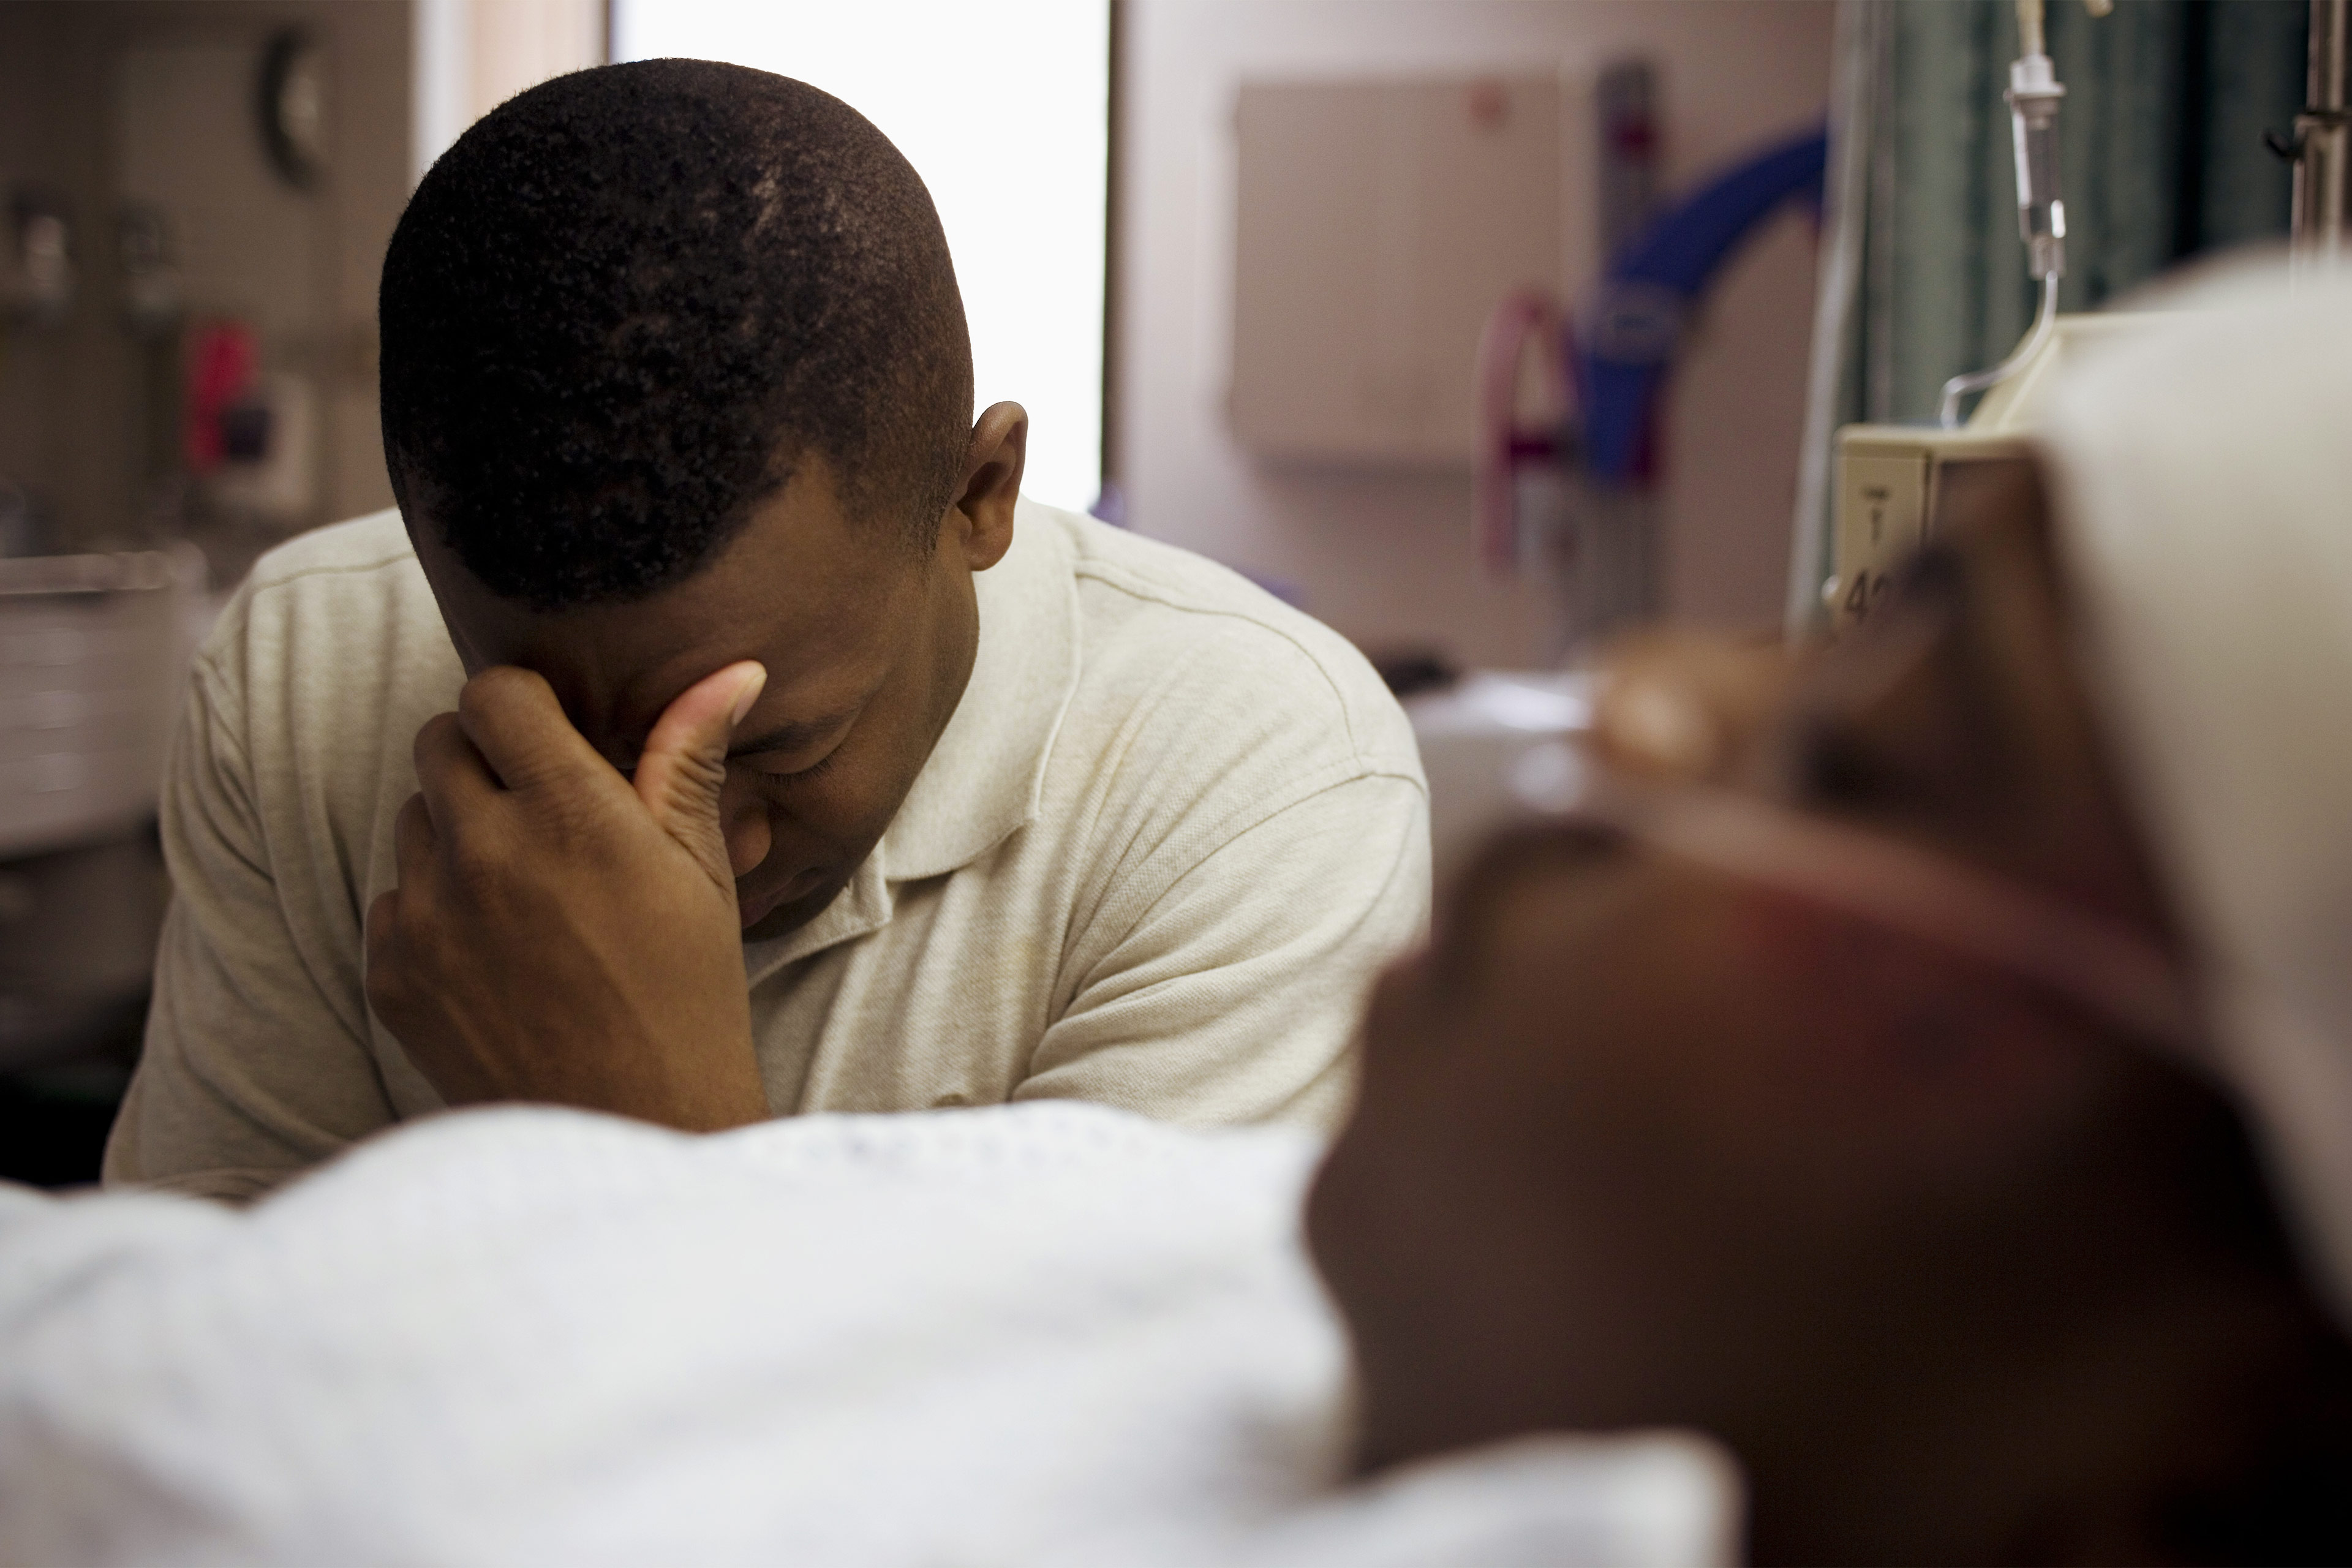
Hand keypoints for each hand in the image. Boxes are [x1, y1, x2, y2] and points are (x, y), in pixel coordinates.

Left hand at [365, 660, 770, 1129]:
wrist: (633, 1127)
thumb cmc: (687, 994)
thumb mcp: (702, 872)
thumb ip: (691, 760)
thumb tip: (735, 669)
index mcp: (572, 816)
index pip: (495, 694)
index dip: (524, 704)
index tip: (553, 736)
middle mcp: (485, 853)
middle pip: (437, 741)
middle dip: (484, 758)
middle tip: (540, 809)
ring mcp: (427, 917)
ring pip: (412, 819)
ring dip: (457, 832)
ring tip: (526, 890)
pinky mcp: (391, 973)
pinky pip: (393, 900)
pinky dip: (435, 910)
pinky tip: (498, 952)